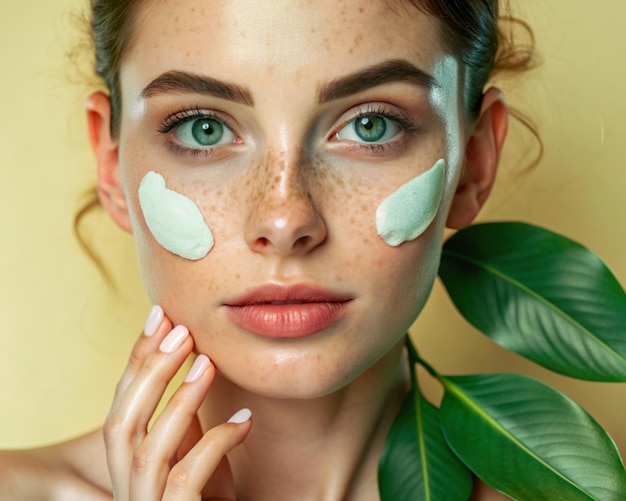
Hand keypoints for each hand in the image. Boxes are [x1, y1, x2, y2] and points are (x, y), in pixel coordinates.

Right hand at [103, 305, 250, 499]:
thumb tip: (196, 364)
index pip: (122, 403)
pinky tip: (245, 420)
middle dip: (150, 372)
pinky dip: (216, 443)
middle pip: (122, 421)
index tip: (159, 315)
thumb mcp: (194, 456)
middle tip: (182, 330)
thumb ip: (186, 423)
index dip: (137, 358)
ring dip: (179, 401)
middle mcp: (127, 485)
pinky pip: (186, 479)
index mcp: (128, 462)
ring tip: (208, 362)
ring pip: (149, 449)